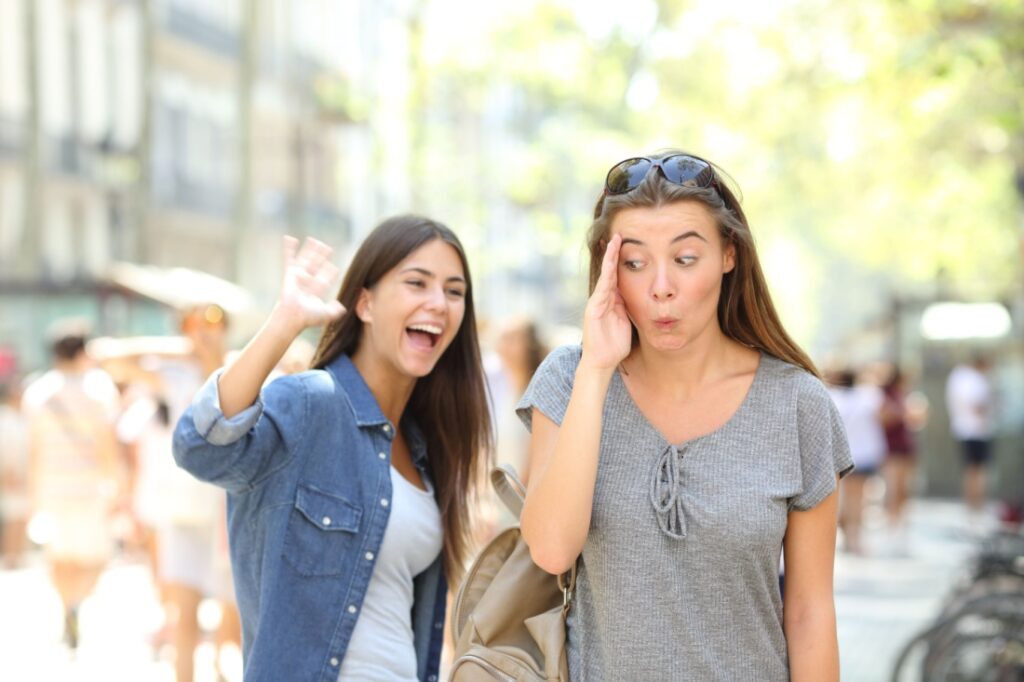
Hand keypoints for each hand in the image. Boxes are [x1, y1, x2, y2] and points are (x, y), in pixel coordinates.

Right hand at [275, 236, 344, 330]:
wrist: (293, 315)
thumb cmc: (308, 317)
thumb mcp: (326, 315)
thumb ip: (336, 312)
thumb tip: (342, 307)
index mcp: (317, 290)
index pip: (325, 278)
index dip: (330, 273)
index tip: (334, 269)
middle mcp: (308, 281)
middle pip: (317, 265)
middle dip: (322, 257)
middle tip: (328, 248)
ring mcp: (299, 276)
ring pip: (306, 259)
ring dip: (310, 250)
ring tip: (315, 240)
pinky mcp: (289, 272)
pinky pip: (289, 258)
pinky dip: (289, 248)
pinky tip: (290, 238)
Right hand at [581, 234, 631, 369]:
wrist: (601, 362)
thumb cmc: (614, 345)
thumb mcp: (626, 322)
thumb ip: (628, 308)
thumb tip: (637, 297)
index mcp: (611, 301)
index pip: (616, 276)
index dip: (620, 261)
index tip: (626, 245)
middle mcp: (602, 298)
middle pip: (609, 271)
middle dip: (613, 253)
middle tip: (618, 235)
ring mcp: (596, 303)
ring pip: (605, 276)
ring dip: (609, 259)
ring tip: (614, 242)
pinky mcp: (593, 309)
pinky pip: (602, 289)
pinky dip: (606, 276)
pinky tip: (610, 264)